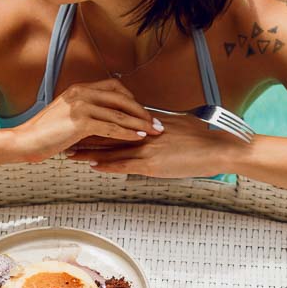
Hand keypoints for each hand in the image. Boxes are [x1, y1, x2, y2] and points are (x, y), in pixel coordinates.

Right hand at [11, 79, 161, 162]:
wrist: (25, 141)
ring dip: (140, 124)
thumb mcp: (65, 115)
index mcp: (79, 89)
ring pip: (119, 114)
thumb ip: (84, 111)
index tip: (142, 111)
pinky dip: (128, 133)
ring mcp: (81, 106)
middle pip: (122, 99)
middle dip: (142, 111)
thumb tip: (102, 119)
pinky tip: (139, 138)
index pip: (114, 87)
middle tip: (157, 122)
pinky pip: (112, 128)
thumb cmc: (44, 133)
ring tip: (154, 132)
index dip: (131, 99)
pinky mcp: (81, 122)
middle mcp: (82, 93)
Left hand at [69, 114, 250, 177]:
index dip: (99, 121)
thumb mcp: (180, 124)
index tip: (82, 121)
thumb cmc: (206, 136)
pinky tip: (92, 166)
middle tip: (66, 134)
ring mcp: (148, 148)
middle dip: (86, 135)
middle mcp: (145, 133)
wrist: (221, 147)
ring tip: (70, 152)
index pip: (118, 121)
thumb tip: (152, 124)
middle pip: (109, 133)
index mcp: (151, 123)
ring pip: (112, 149)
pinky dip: (107, 165)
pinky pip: (125, 165)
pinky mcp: (153, 164)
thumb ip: (162, 125)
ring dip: (89, 152)